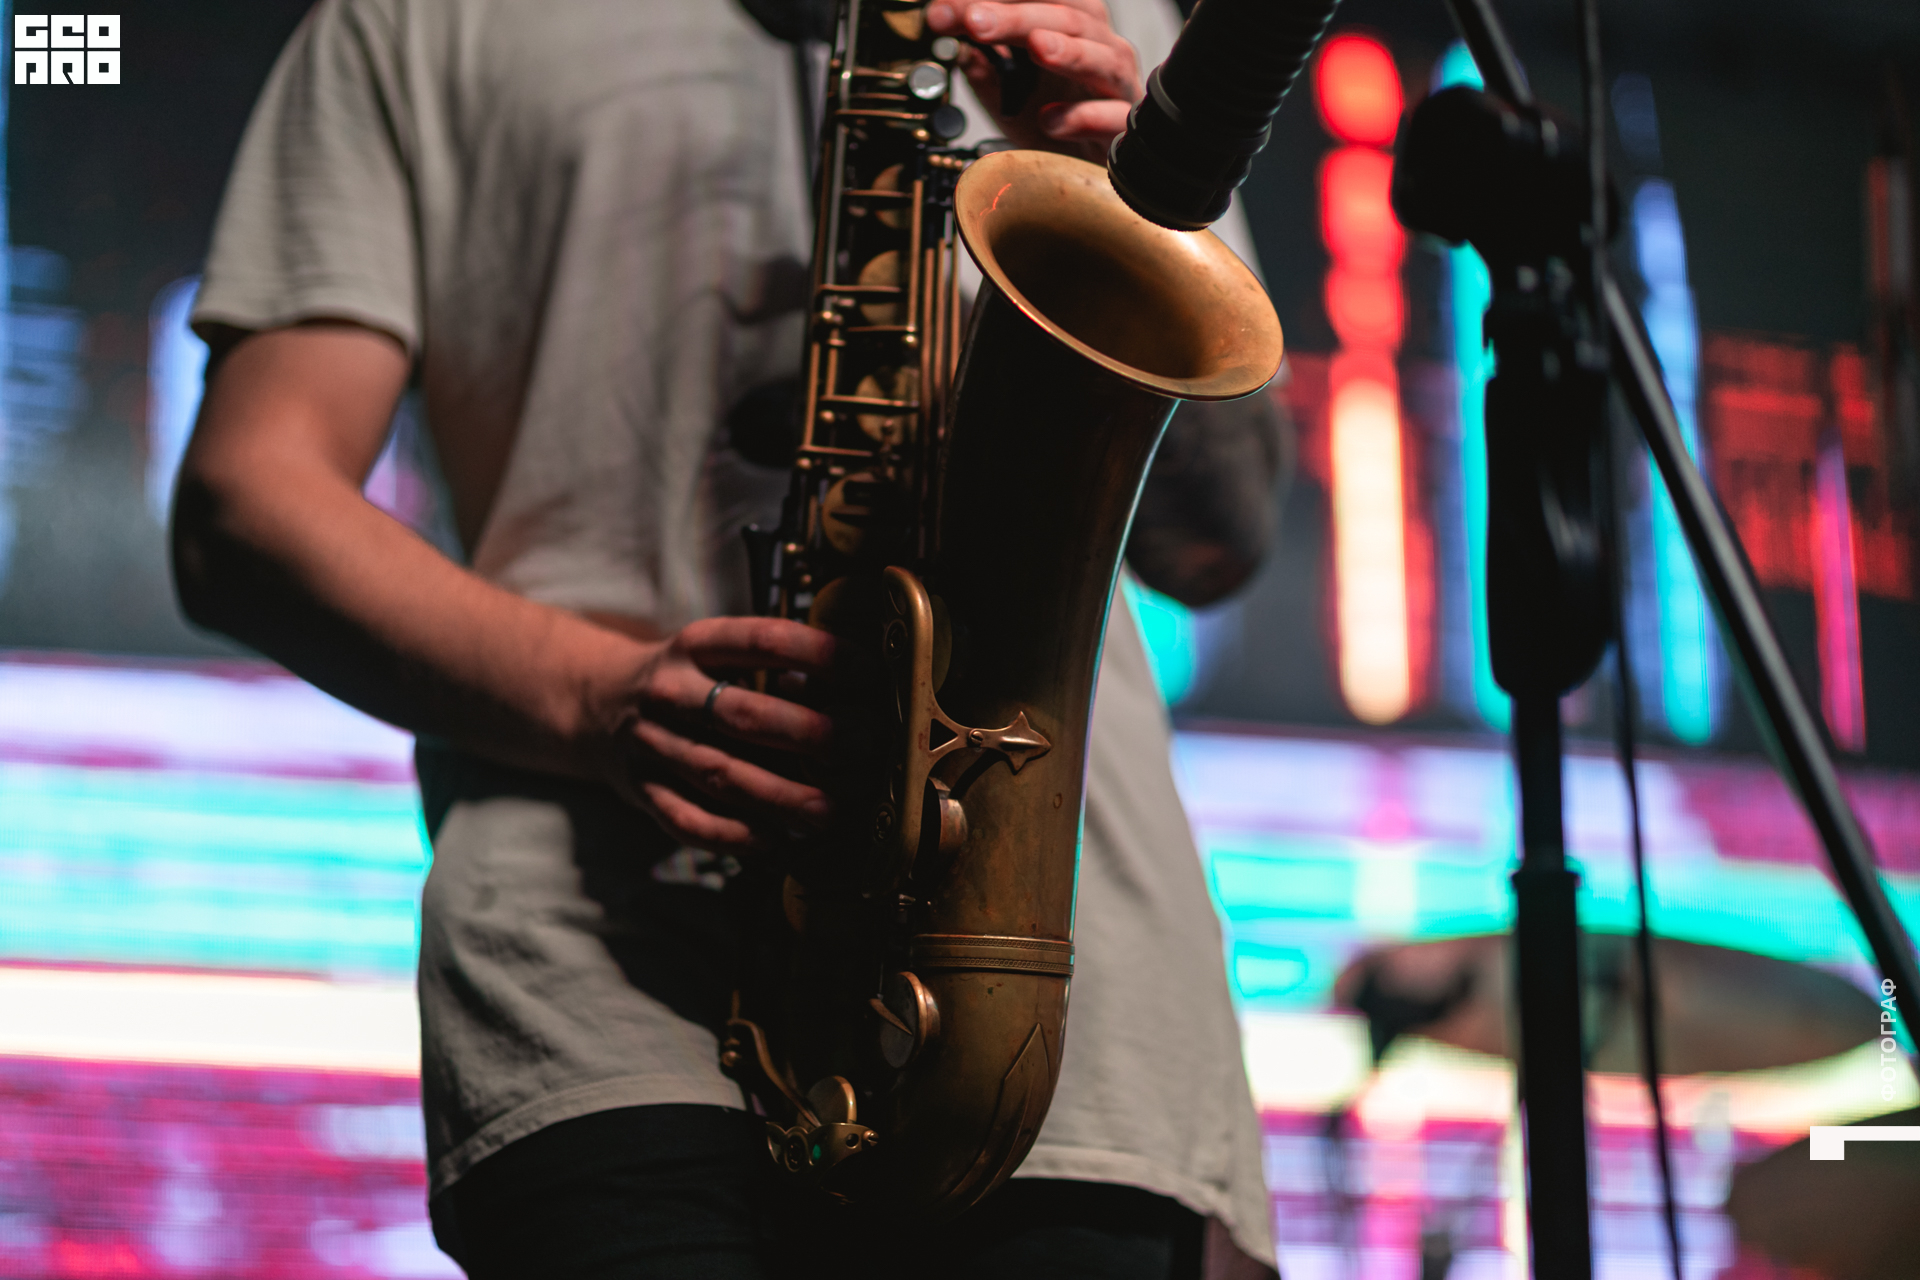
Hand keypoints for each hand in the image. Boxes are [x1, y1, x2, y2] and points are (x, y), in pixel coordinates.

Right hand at [593, 616, 836, 858]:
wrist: (597, 702)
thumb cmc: (687, 680)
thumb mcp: (717, 653)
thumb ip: (770, 670)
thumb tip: (852, 697)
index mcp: (697, 644)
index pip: (763, 640)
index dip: (820, 655)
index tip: (869, 674)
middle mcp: (670, 691)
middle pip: (742, 715)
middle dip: (808, 734)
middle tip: (858, 748)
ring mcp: (651, 743)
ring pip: (719, 774)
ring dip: (779, 797)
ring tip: (828, 812)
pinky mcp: (642, 789)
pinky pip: (688, 821)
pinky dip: (733, 836)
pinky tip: (775, 842)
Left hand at [926, 0, 1141, 155]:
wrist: (1082, 168)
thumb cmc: (1053, 118)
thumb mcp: (1004, 88)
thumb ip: (982, 61)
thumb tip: (953, 37)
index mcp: (1071, 23)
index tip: (949, 9)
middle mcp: (1098, 44)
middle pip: (1066, 16)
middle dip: (1016, 15)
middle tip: (974, 20)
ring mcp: (1115, 82)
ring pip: (1098, 57)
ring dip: (1066, 50)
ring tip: (1036, 47)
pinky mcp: (1122, 124)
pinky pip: (1110, 116)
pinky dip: (1081, 117)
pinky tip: (1051, 120)